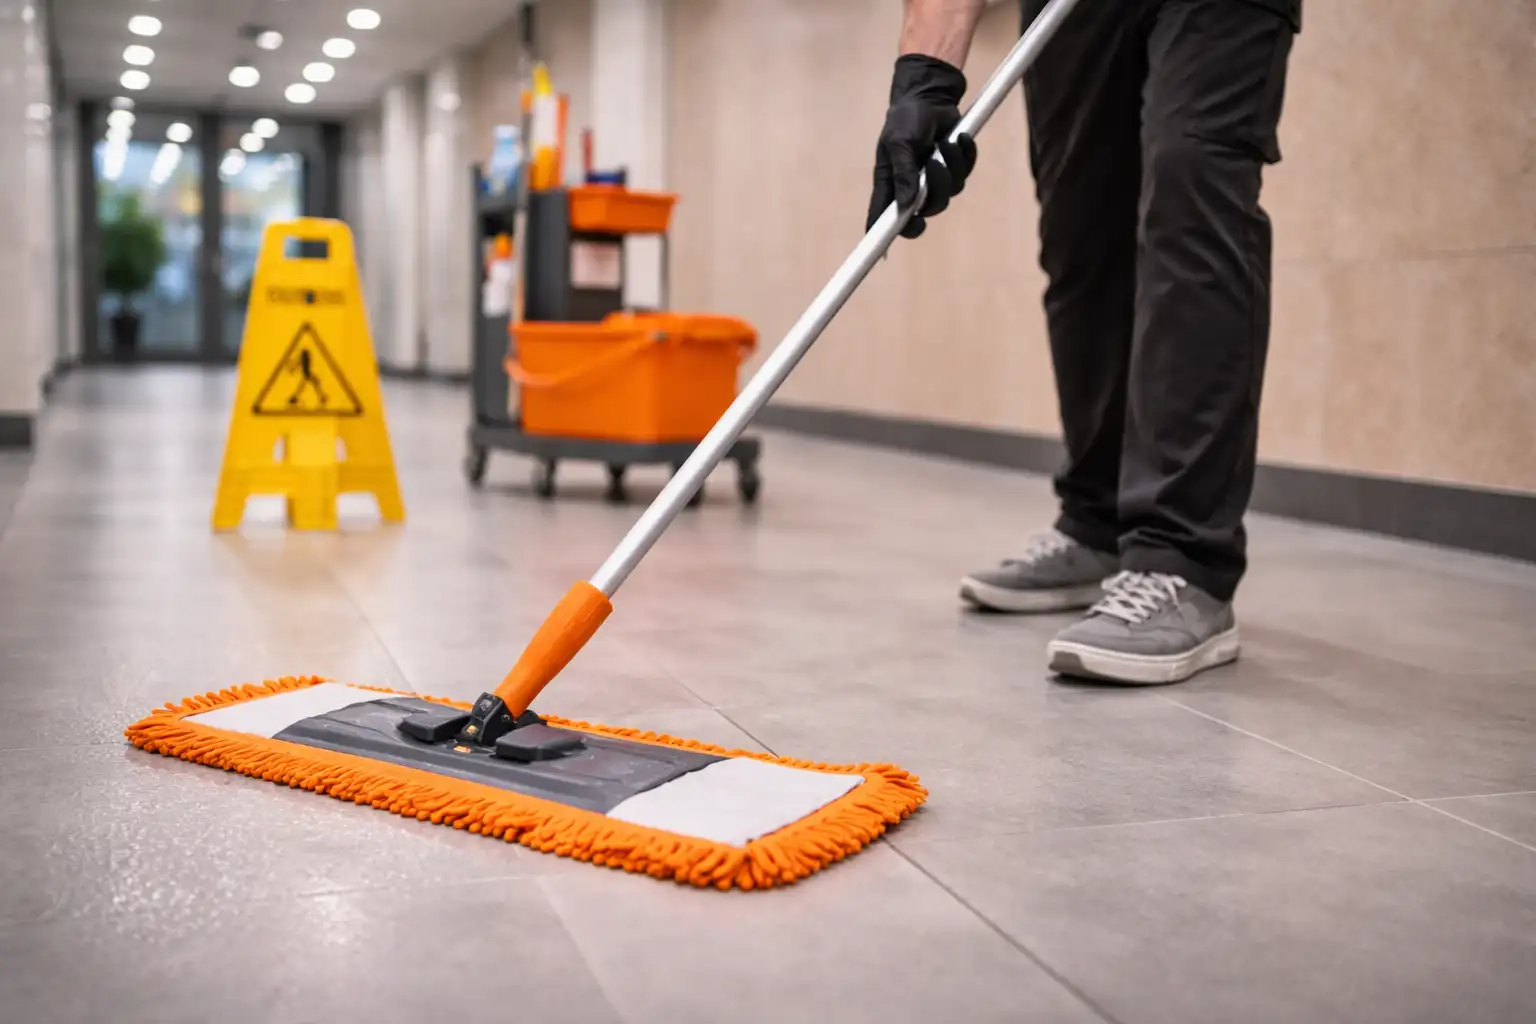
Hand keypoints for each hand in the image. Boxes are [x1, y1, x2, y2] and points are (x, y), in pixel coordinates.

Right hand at [866, 54, 977, 239]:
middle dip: (936, 190)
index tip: (885, 253)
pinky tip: (959, 137)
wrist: (930, 95)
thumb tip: (905, 206)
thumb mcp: (900, 142)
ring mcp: (932, 179)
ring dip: (952, 166)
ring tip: (946, 141)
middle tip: (935, 163)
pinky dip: (965, 155)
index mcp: (890, 183)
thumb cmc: (907, 117)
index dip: (884, 238)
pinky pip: (964, 175)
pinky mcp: (952, 169)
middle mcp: (910, 186)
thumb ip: (904, 174)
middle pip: (926, 211)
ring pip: (949, 194)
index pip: (884, 220)